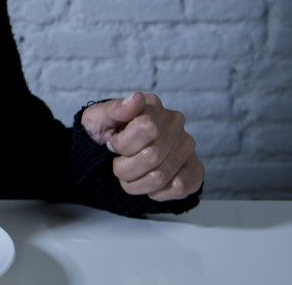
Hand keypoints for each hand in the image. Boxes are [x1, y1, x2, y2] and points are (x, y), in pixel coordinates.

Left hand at [80, 92, 203, 201]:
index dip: (122, 144)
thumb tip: (137, 98)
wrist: (109, 154)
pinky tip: (149, 185)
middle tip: (118, 164)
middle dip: (125, 167)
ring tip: (130, 175)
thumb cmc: (103, 133)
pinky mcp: (194, 168)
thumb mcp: (97, 119)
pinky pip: (182, 187)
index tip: (112, 144)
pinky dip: (158, 192)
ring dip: (137, 183)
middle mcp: (174, 123)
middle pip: (153, 156)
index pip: (146, 128)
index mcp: (152, 106)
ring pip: (162, 176)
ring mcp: (186, 145)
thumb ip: (114, 109)